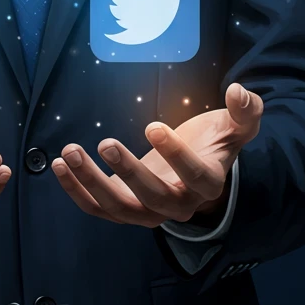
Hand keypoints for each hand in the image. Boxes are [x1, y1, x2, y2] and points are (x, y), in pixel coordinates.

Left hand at [50, 82, 262, 227]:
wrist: (197, 171)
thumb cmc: (214, 144)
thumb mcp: (236, 126)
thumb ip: (245, 111)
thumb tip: (238, 91)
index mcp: (208, 184)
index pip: (195, 176)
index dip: (176, 154)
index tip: (153, 125)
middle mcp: (178, 206)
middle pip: (152, 199)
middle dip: (127, 173)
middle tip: (104, 142)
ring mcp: (148, 213)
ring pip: (118, 208)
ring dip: (91, 182)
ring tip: (69, 153)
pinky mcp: (124, 209)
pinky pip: (97, 208)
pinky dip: (76, 190)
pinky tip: (58, 165)